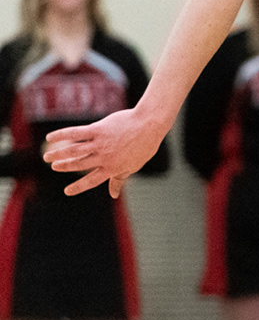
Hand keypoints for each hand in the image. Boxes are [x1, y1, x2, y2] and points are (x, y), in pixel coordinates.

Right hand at [45, 108, 167, 197]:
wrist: (150, 124)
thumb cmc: (143, 145)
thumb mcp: (134, 165)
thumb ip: (120, 179)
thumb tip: (113, 195)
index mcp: (113, 168)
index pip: (92, 181)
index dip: (79, 187)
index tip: (67, 192)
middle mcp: (104, 157)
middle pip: (79, 164)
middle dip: (64, 167)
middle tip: (54, 167)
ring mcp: (100, 143)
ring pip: (74, 151)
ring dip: (58, 154)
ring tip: (47, 157)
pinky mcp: (98, 129)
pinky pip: (75, 133)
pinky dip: (61, 135)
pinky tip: (50, 137)